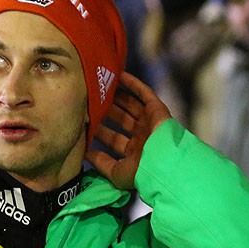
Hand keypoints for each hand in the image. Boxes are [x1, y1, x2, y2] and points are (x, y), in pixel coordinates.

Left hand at [85, 72, 171, 190]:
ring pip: (131, 105)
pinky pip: (144, 93)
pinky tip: (120, 75)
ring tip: (102, 88)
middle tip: (90, 102)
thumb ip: (101, 163)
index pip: (114, 139)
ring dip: (117, 97)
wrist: (163, 163)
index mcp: (135, 152)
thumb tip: (85, 154)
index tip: (85, 124)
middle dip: (107, 111)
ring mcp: (150, 122)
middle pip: (121, 119)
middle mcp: (142, 136)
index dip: (100, 132)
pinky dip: (133, 84)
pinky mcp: (157, 109)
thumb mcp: (116, 172)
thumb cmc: (141, 171)